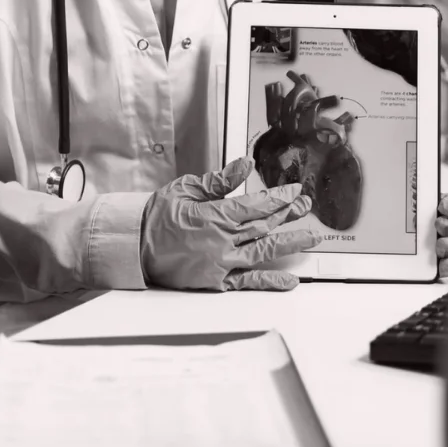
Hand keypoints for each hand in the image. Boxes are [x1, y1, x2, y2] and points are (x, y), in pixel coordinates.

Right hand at [141, 157, 322, 291]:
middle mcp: (223, 241)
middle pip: (266, 226)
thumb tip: (244, 164)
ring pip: (264, 252)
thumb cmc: (158, 216)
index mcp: (216, 216)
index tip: (296, 192)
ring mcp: (222, 263)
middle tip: (308, 206)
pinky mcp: (216, 282)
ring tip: (312, 239)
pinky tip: (289, 280)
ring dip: (290, 243)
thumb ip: (219, 180)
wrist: (135, 247)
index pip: (257, 205)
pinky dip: (270, 281)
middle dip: (290, 214)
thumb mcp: (187, 189)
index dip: (280, 198)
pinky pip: (248, 282)